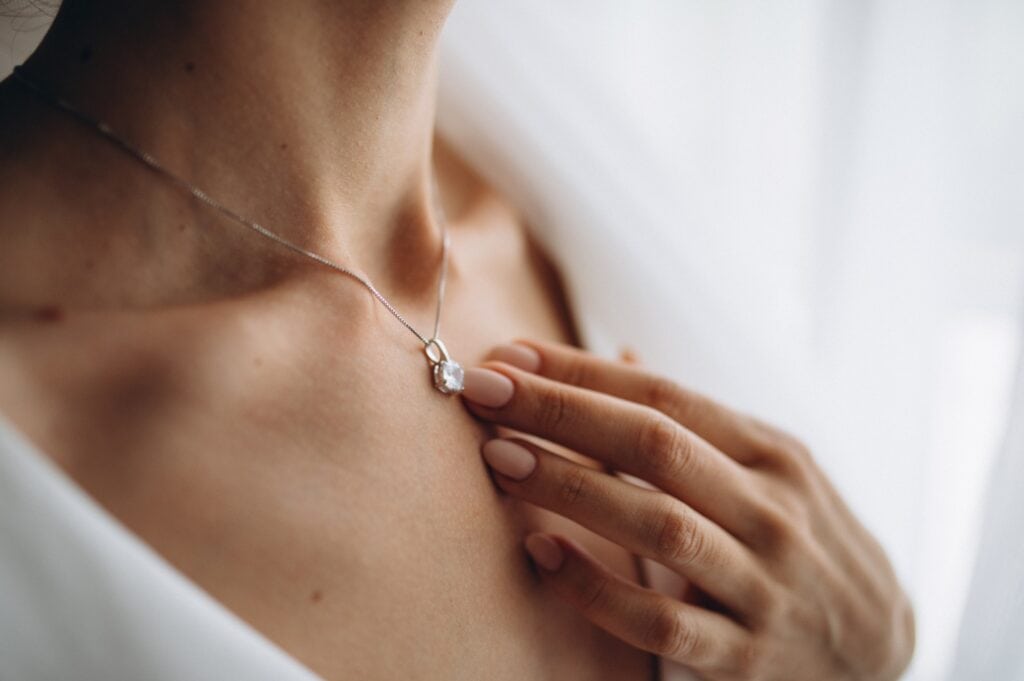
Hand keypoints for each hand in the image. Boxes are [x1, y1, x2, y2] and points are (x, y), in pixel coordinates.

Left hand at [460, 340, 913, 679]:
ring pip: (656, 524)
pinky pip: (657, 620)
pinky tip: (539, 551)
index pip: (665, 396)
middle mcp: (773, 511)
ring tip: (499, 457)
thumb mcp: (768, 470)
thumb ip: (692, 421)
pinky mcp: (745, 658)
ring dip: (568, 486)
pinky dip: (593, 586)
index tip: (512, 355)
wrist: (878, 647)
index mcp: (774, 454)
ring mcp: (762, 585)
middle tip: (486, 390)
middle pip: (654, 446)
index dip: (583, 372)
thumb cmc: (802, 540)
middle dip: (561, 412)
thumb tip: (613, 352)